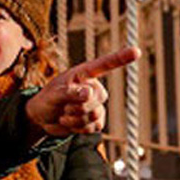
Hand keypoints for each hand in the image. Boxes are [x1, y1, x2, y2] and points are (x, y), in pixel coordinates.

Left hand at [24, 46, 139, 136]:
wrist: (43, 118)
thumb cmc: (47, 100)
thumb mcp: (53, 94)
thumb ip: (70, 93)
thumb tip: (89, 93)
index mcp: (84, 74)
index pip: (104, 65)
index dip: (121, 58)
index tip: (136, 51)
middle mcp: (94, 87)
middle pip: (96, 98)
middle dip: (76, 106)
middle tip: (62, 106)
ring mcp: (96, 104)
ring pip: (95, 115)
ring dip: (75, 119)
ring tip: (63, 114)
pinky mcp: (96, 120)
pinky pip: (95, 127)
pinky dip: (79, 129)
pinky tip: (70, 123)